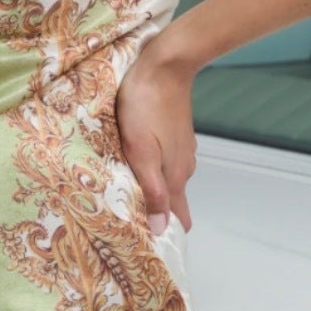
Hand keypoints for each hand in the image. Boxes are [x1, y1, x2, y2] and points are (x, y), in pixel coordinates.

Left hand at [114, 34, 196, 234]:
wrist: (165, 64)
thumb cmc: (145, 106)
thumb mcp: (141, 151)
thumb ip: (151, 190)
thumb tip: (160, 228)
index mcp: (175, 175)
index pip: (178, 218)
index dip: (165, 233)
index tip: (147, 246)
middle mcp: (183, 166)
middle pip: (172, 201)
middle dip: (155, 214)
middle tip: (128, 223)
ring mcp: (182, 148)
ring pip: (168, 179)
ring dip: (152, 190)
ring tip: (127, 196)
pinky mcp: (176, 133)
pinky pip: (166, 160)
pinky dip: (153, 168)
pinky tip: (137, 164)